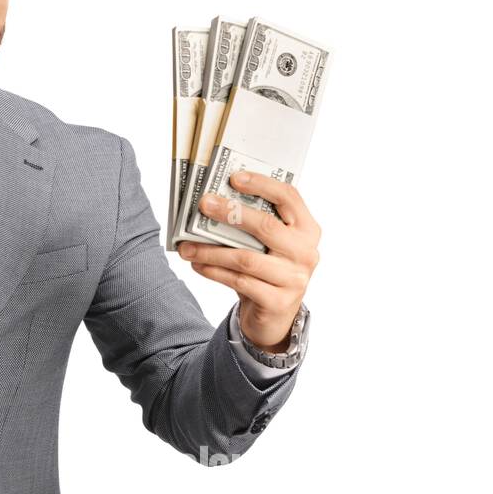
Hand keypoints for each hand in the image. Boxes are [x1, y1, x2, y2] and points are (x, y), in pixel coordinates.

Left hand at [176, 171, 320, 350]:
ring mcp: (294, 279)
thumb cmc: (267, 270)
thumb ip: (253, 225)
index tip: (234, 177)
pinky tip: (197, 265)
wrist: (276, 316)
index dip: (262, 184)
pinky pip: (239, 281)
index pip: (289, 197)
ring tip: (186, 246)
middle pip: (266, 226)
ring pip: (245, 259)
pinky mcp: (278, 302)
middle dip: (230, 213)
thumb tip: (212, 202)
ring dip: (211, 251)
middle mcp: (305, 252)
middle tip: (203, 204)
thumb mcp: (268, 245)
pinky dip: (214, 272)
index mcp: (307, 229)